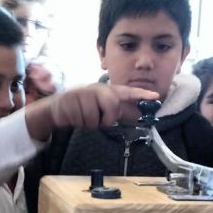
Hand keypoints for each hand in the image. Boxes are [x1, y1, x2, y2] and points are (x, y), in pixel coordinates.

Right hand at [25, 84, 158, 139]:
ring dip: (90, 122)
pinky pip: (81, 120)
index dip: (141, 94)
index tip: (155, 96)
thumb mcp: (102, 108)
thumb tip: (138, 114)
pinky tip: (75, 117)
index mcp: (107, 90)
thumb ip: (119, 111)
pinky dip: (79, 122)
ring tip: (84, 116)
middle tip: (100, 120)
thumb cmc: (84, 108)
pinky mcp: (69, 101)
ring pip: (95, 117)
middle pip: (112, 104)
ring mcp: (82, 93)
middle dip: (107, 117)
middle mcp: (96, 89)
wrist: (58, 108)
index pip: (126, 91)